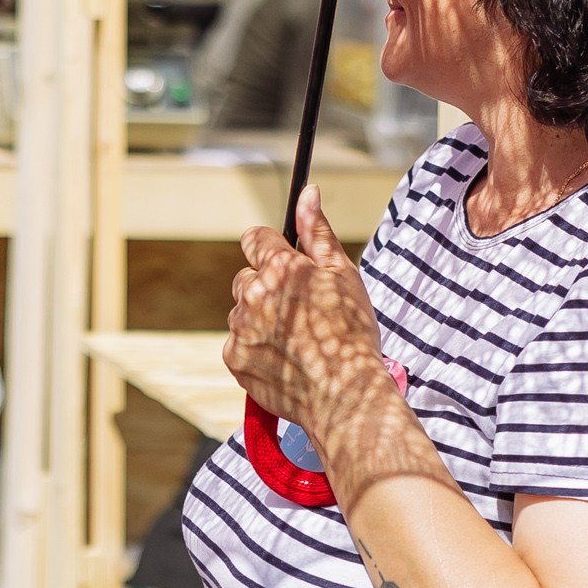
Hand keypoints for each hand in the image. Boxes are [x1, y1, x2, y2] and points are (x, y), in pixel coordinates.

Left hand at [225, 186, 393, 441]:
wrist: (346, 395)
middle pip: (247, 277)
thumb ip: (318, 232)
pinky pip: (238, 343)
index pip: (255, 239)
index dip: (271, 249)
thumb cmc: (353, 334)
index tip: (283, 262)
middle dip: (267, 287)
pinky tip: (284, 358)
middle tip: (300, 311)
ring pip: (243, 310)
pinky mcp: (234, 357)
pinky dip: (255, 347)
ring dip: (261, 318)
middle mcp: (253, 293)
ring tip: (297, 340)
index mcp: (280, 267)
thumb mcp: (342, 274)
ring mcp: (240, 327)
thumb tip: (308, 192)